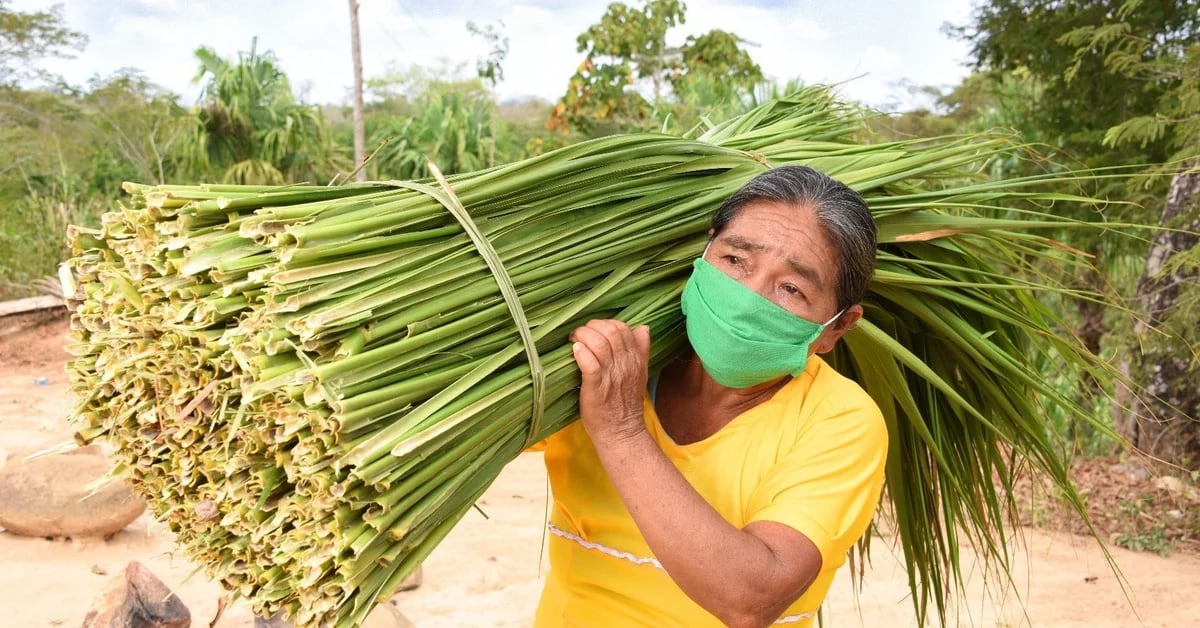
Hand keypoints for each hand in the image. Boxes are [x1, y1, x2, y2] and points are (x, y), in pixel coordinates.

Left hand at [570, 319, 651, 446]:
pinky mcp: (597, 387)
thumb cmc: (625, 403)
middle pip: (611, 331)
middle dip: (591, 327)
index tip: (594, 331)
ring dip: (583, 336)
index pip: (623, 328)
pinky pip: (590, 363)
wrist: (621, 433)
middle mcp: (625, 365)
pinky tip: (575, 351)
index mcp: (636, 359)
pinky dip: (581, 353)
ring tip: (574, 341)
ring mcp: (611, 376)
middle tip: (580, 334)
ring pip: (599, 343)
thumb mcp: (640, 374)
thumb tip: (643, 327)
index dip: (606, 324)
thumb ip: (641, 350)